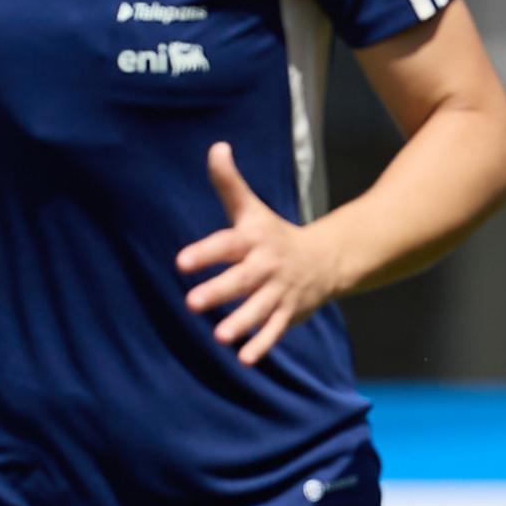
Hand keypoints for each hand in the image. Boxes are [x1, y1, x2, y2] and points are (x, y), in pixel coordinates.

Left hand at [176, 143, 345, 365]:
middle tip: (191, 303)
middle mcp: (266, 266)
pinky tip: (245, 359)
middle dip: (219, 291)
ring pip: (258, 309)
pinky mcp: (288, 312)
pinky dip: (262, 344)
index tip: (181, 262)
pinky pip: (275, 330)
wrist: (325, 259)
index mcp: (253, 240)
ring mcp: (278, 291)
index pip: (226, 245)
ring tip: (219, 337)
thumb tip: (216, 147)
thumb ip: (229, 183)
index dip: (205, 253)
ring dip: (241, 323)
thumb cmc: (273, 234)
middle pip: (240, 280)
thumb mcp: (251, 209)